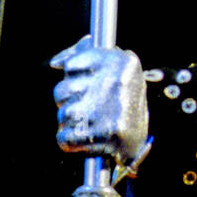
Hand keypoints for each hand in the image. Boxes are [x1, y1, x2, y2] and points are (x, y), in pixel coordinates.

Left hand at [51, 35, 150, 172]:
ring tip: (91, 123)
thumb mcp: (115, 68)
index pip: (71, 65)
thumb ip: (85, 54)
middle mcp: (115, 82)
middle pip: (63, 89)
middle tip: (90, 107)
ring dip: (71, 122)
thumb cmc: (121, 99)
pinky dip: (71, 141)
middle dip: (70, 101)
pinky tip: (86, 138)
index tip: (89, 85)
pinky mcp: (101, 136)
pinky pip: (64, 137)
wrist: (140, 139)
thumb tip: (56, 62)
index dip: (75, 78)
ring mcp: (107, 109)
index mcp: (121, 61)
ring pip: (64, 113)